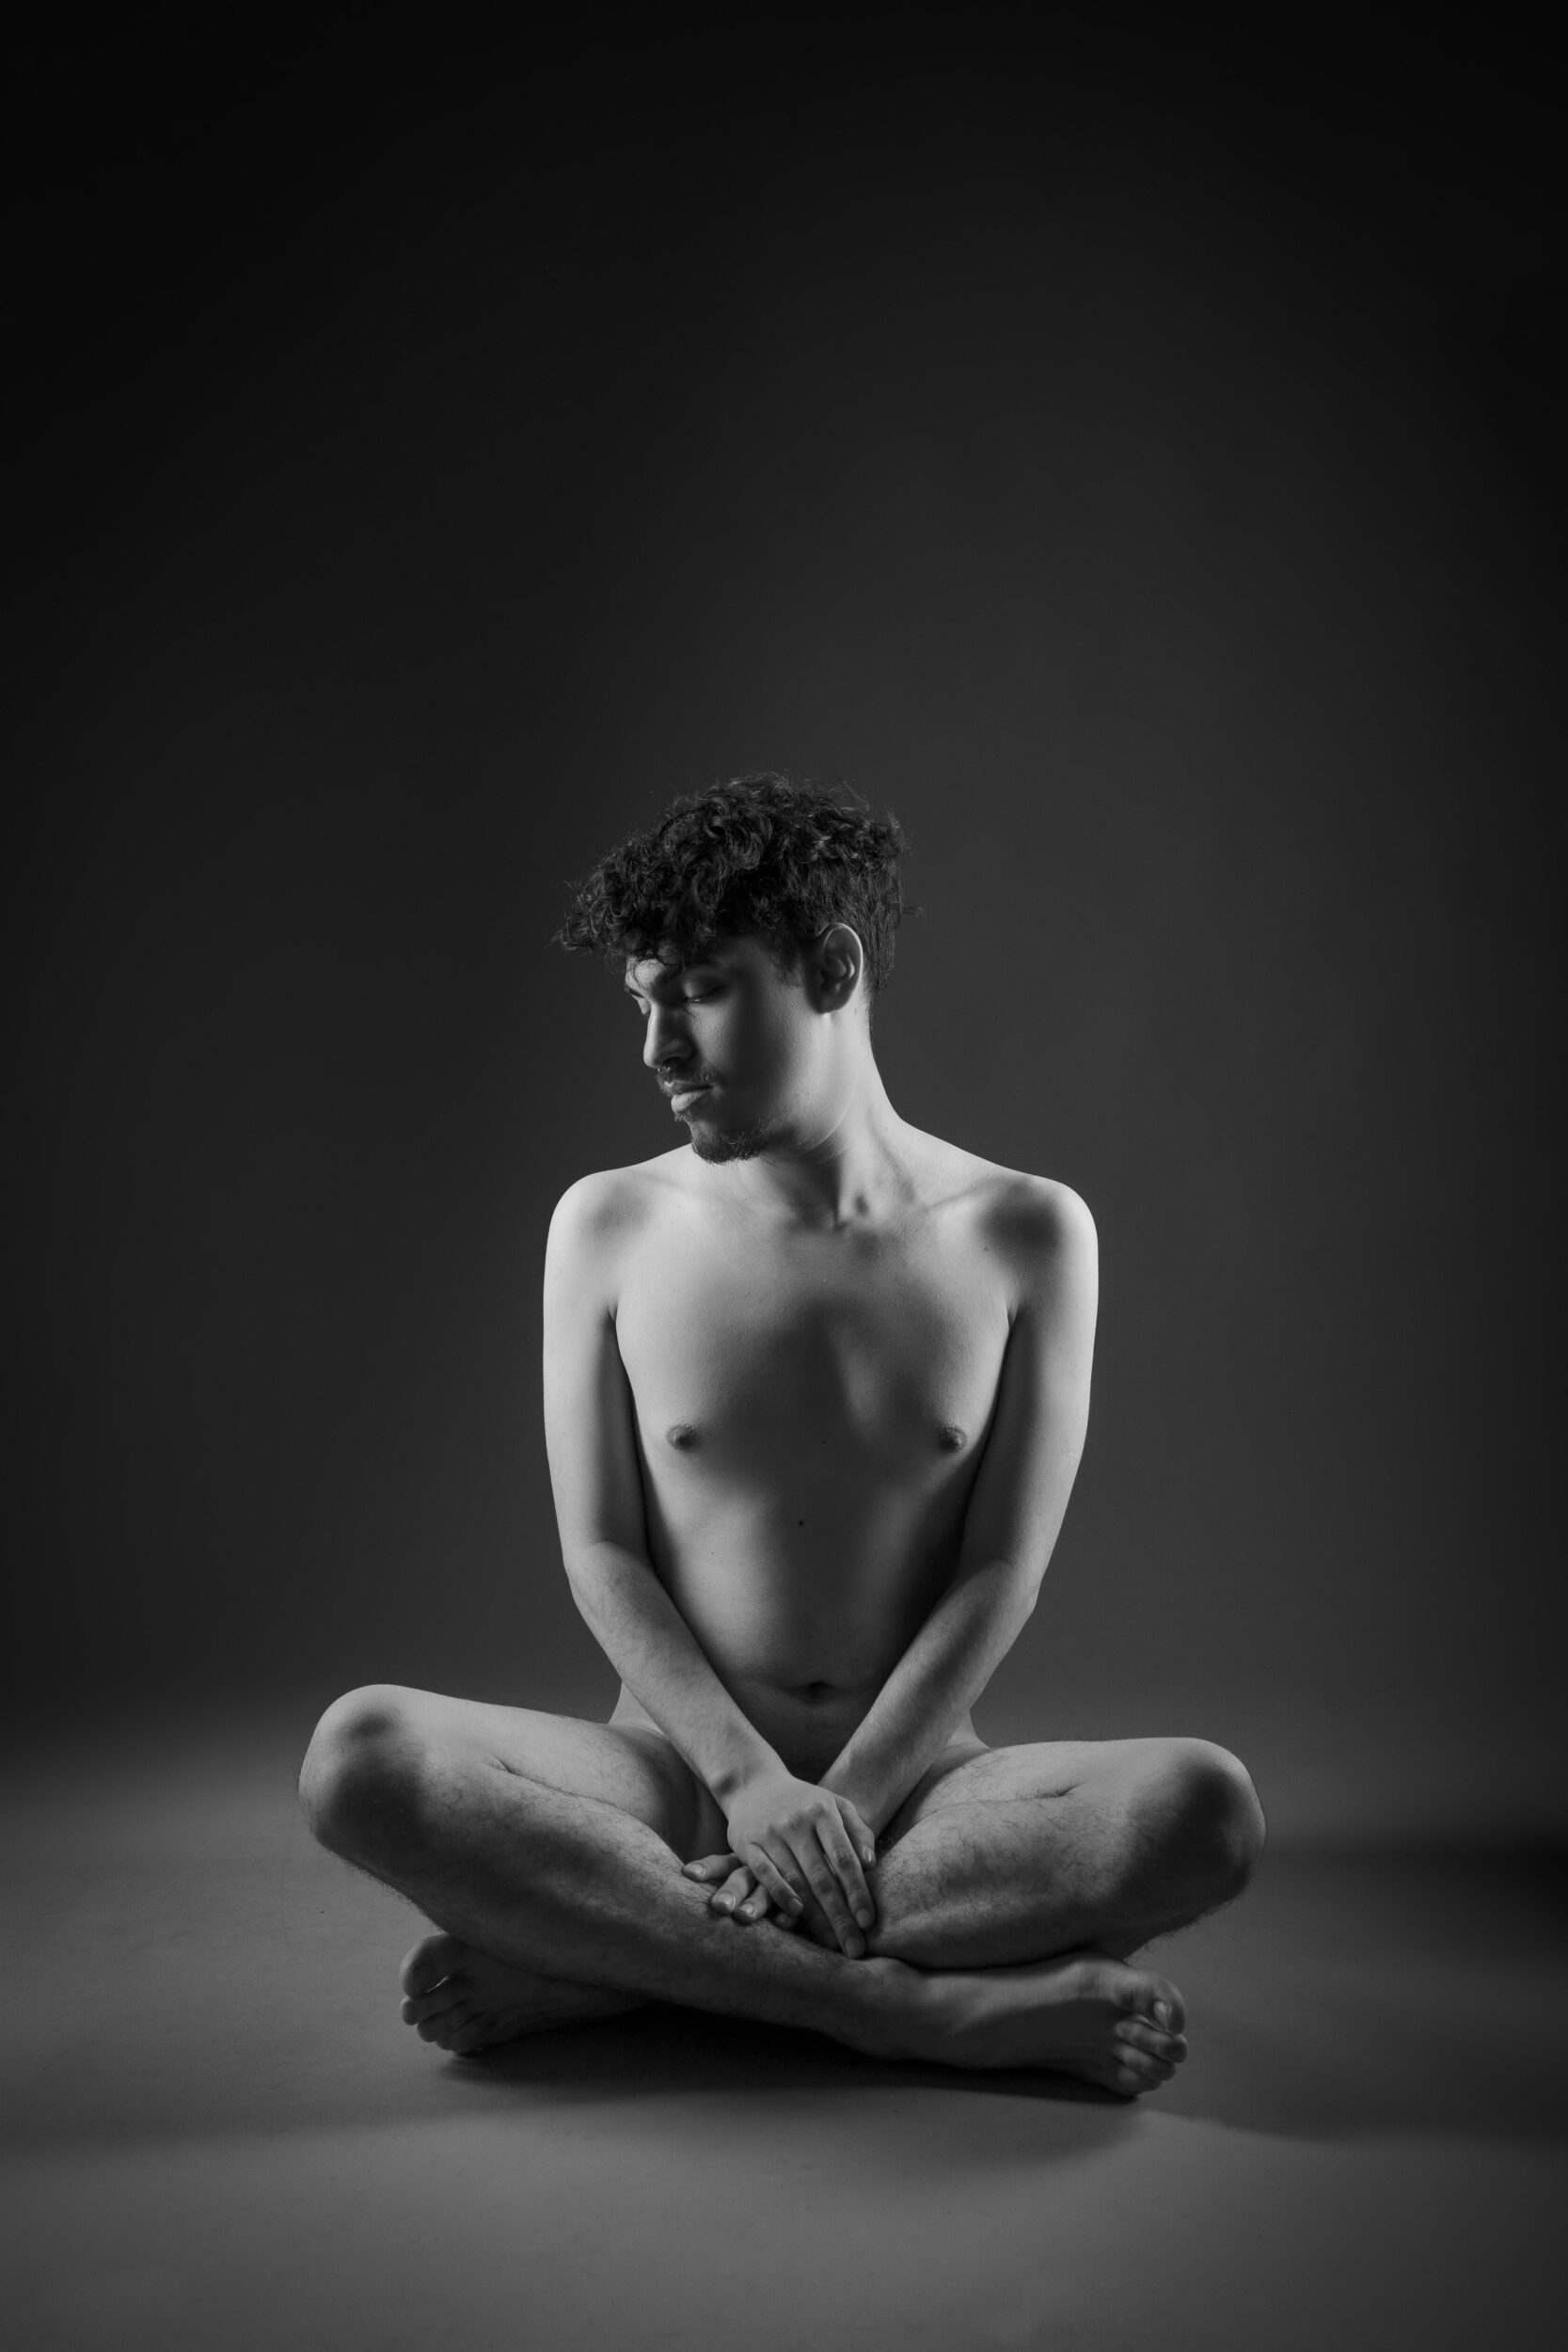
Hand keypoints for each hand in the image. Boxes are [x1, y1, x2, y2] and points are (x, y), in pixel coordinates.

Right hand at [682, 1768, 878, 1956]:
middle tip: (854, 1947)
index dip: (857, 1892)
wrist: (754, 1783)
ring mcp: (770, 1832)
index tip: (868, 1922)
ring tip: (832, 1943)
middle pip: (822, 1877)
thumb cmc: (804, 1801)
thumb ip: (858, 1831)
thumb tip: (871, 1865)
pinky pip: (765, 1874)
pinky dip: (780, 1895)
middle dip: (840, 1916)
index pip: (844, 1858)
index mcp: (823, 1811)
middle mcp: (797, 1821)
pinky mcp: (747, 1843)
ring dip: (815, 1917)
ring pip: (796, 1881)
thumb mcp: (835, 1805)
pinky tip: (796, 1915)